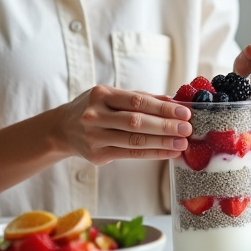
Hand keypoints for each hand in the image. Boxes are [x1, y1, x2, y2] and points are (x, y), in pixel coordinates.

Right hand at [56, 85, 191, 164]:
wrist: (63, 129)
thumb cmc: (94, 108)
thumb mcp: (112, 95)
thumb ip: (141, 97)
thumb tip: (172, 100)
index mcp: (100, 95)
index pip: (136, 101)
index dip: (162, 107)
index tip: (183, 111)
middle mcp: (95, 116)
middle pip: (136, 122)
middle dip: (165, 126)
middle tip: (187, 129)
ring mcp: (94, 137)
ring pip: (134, 141)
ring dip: (162, 143)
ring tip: (182, 143)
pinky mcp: (97, 155)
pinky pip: (130, 155)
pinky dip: (152, 154)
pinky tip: (168, 152)